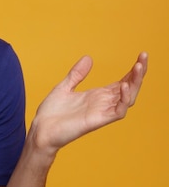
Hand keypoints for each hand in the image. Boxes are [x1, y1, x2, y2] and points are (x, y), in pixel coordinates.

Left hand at [30, 52, 147, 155]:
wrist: (41, 130)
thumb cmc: (52, 113)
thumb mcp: (64, 87)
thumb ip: (77, 74)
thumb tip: (88, 58)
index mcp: (97, 96)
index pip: (122, 82)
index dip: (132, 71)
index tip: (141, 56)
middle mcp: (103, 104)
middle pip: (129, 88)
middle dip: (138, 73)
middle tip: (144, 56)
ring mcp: (102, 112)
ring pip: (128, 98)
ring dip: (135, 83)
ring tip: (138, 67)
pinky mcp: (97, 120)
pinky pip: (118, 111)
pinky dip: (124, 99)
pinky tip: (124, 86)